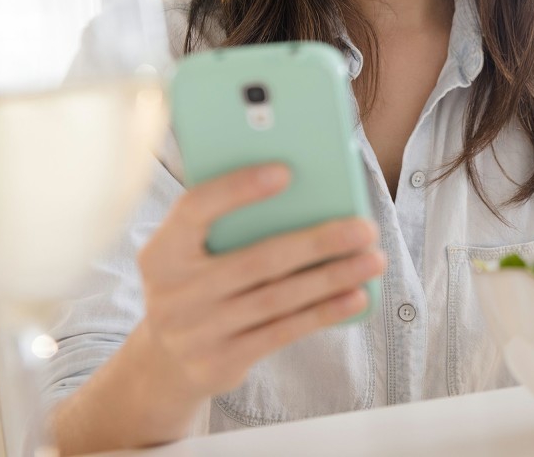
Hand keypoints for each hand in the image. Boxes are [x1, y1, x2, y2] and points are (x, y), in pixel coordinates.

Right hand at [135, 163, 385, 398]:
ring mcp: (195, 332)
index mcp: (162, 251)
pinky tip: (356, 296)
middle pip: (257, 261)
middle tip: (364, 227)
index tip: (286, 171)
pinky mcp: (220, 362)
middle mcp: (173, 292)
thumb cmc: (196, 284)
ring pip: (278, 298)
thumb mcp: (190, 253)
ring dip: (332, 278)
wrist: (163, 361)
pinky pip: (282, 332)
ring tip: (372, 260)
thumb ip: (228, 224)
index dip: (237, 189)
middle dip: (318, 242)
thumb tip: (305, 192)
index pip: (194, 209)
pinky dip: (324, 312)